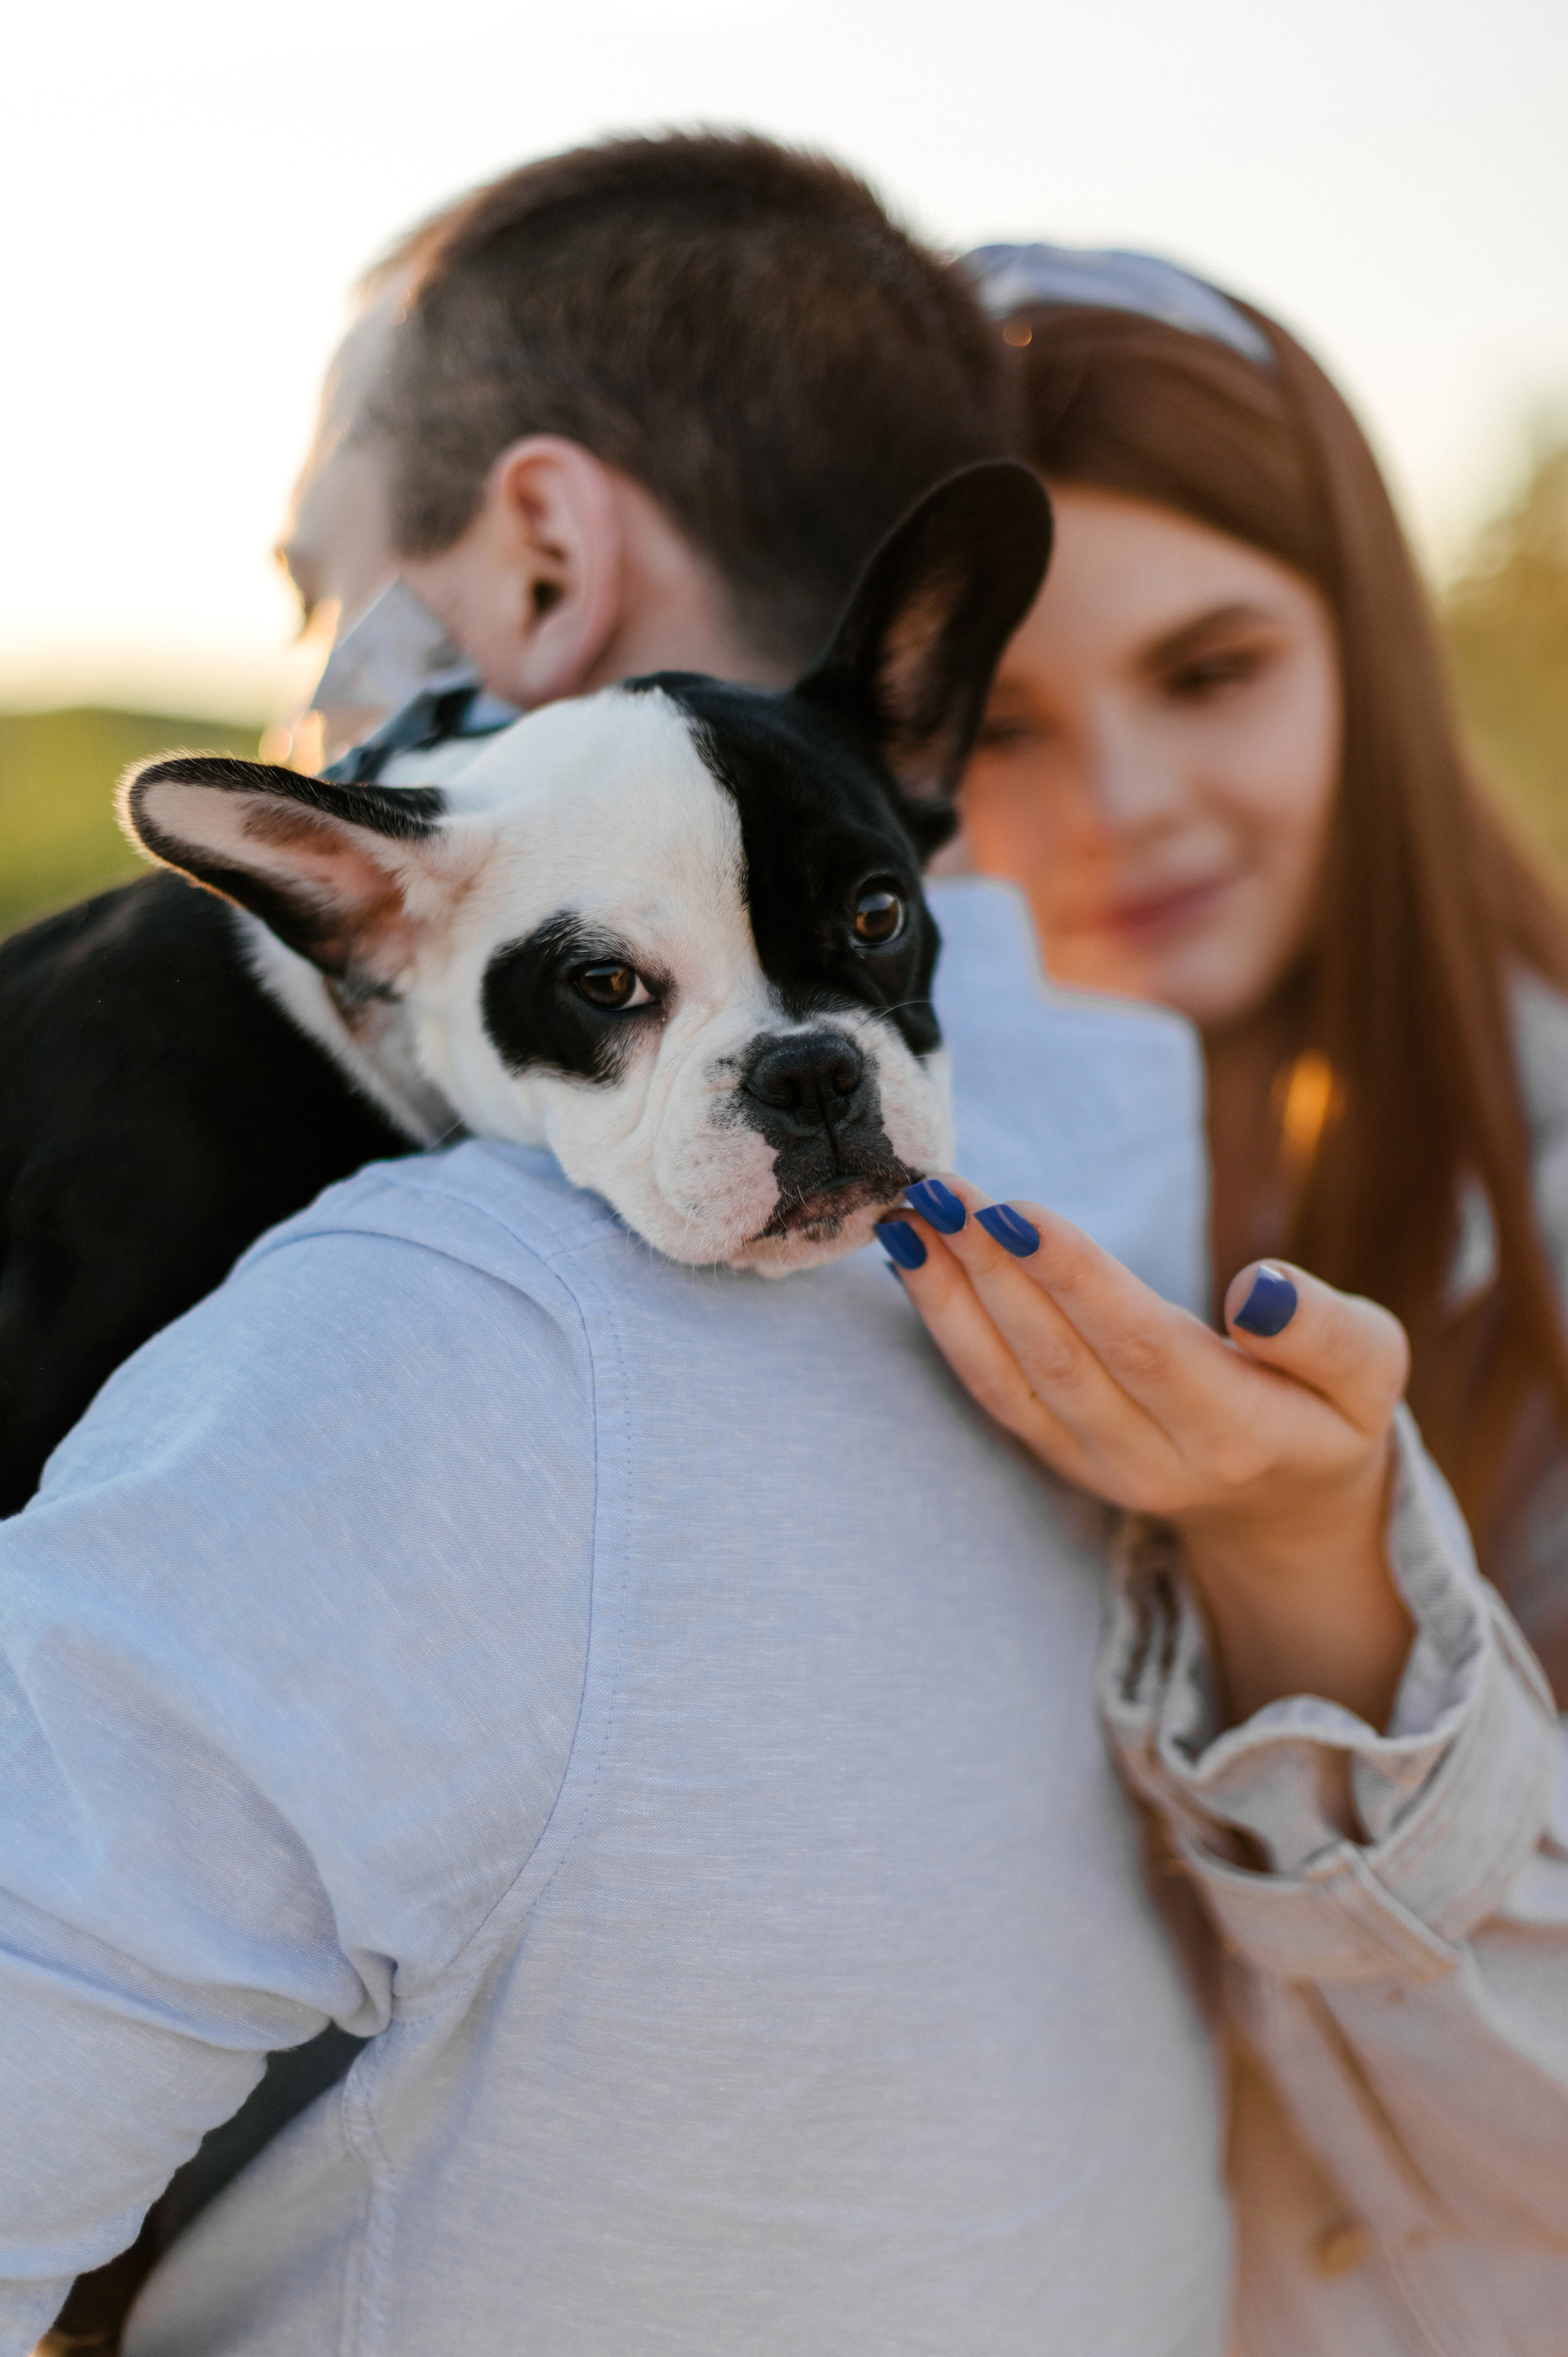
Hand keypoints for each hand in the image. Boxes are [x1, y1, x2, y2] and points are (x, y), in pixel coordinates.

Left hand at [881, 1176, 1413, 1728]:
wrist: (1291, 1509)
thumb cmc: (1331, 1411)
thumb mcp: (1371, 1369)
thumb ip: (1324, 1331)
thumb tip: (1257, 1291)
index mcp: (1239, 1435)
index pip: (1142, 1346)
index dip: (1074, 1277)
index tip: (1016, 1207)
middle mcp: (1156, 1464)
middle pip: (1059, 1359)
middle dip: (991, 1268)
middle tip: (941, 1188)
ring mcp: (1098, 1470)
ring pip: (1009, 1381)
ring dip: (951, 1295)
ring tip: (909, 1217)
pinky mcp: (1060, 1460)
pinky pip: (993, 1394)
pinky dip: (948, 1326)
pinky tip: (914, 1263)